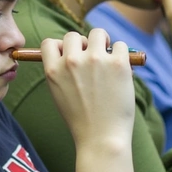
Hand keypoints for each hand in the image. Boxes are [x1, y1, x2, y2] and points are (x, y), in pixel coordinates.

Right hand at [40, 29, 134, 144]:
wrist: (101, 138)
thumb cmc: (81, 120)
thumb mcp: (59, 94)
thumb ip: (61, 72)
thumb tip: (71, 51)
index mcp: (53, 70)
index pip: (49, 43)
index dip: (60, 47)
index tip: (70, 56)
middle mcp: (71, 61)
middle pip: (73, 35)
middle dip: (83, 45)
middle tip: (92, 59)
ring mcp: (95, 60)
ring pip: (98, 33)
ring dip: (103, 43)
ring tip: (108, 58)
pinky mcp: (118, 62)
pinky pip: (120, 46)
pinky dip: (122, 55)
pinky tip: (121, 71)